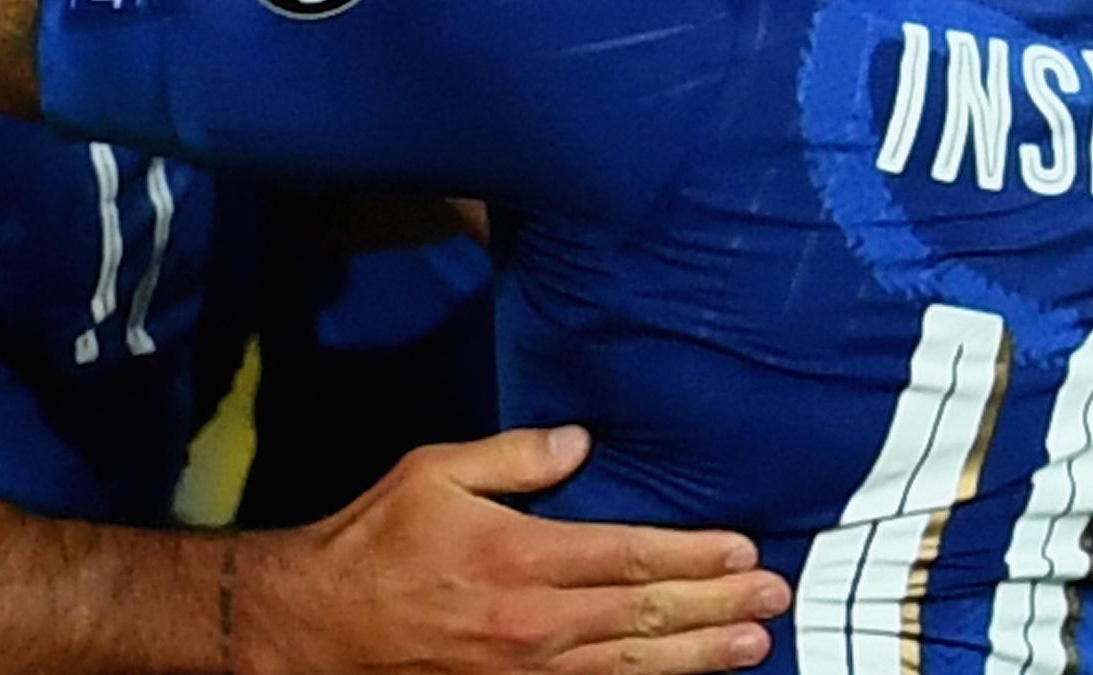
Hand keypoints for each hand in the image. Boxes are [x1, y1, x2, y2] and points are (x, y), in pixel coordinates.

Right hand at [238, 427, 786, 674]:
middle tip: (776, 600)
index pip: (630, 555)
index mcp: (519, 556)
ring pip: (633, 667)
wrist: (316, 627)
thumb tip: (583, 441)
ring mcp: (525, 674)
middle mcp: (534, 623)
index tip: (744, 550)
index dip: (694, 555)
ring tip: (755, 647)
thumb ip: (513, 456)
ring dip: (700, 656)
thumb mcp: (433, 471)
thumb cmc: (375, 540)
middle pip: (646, 615)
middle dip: (718, 607)